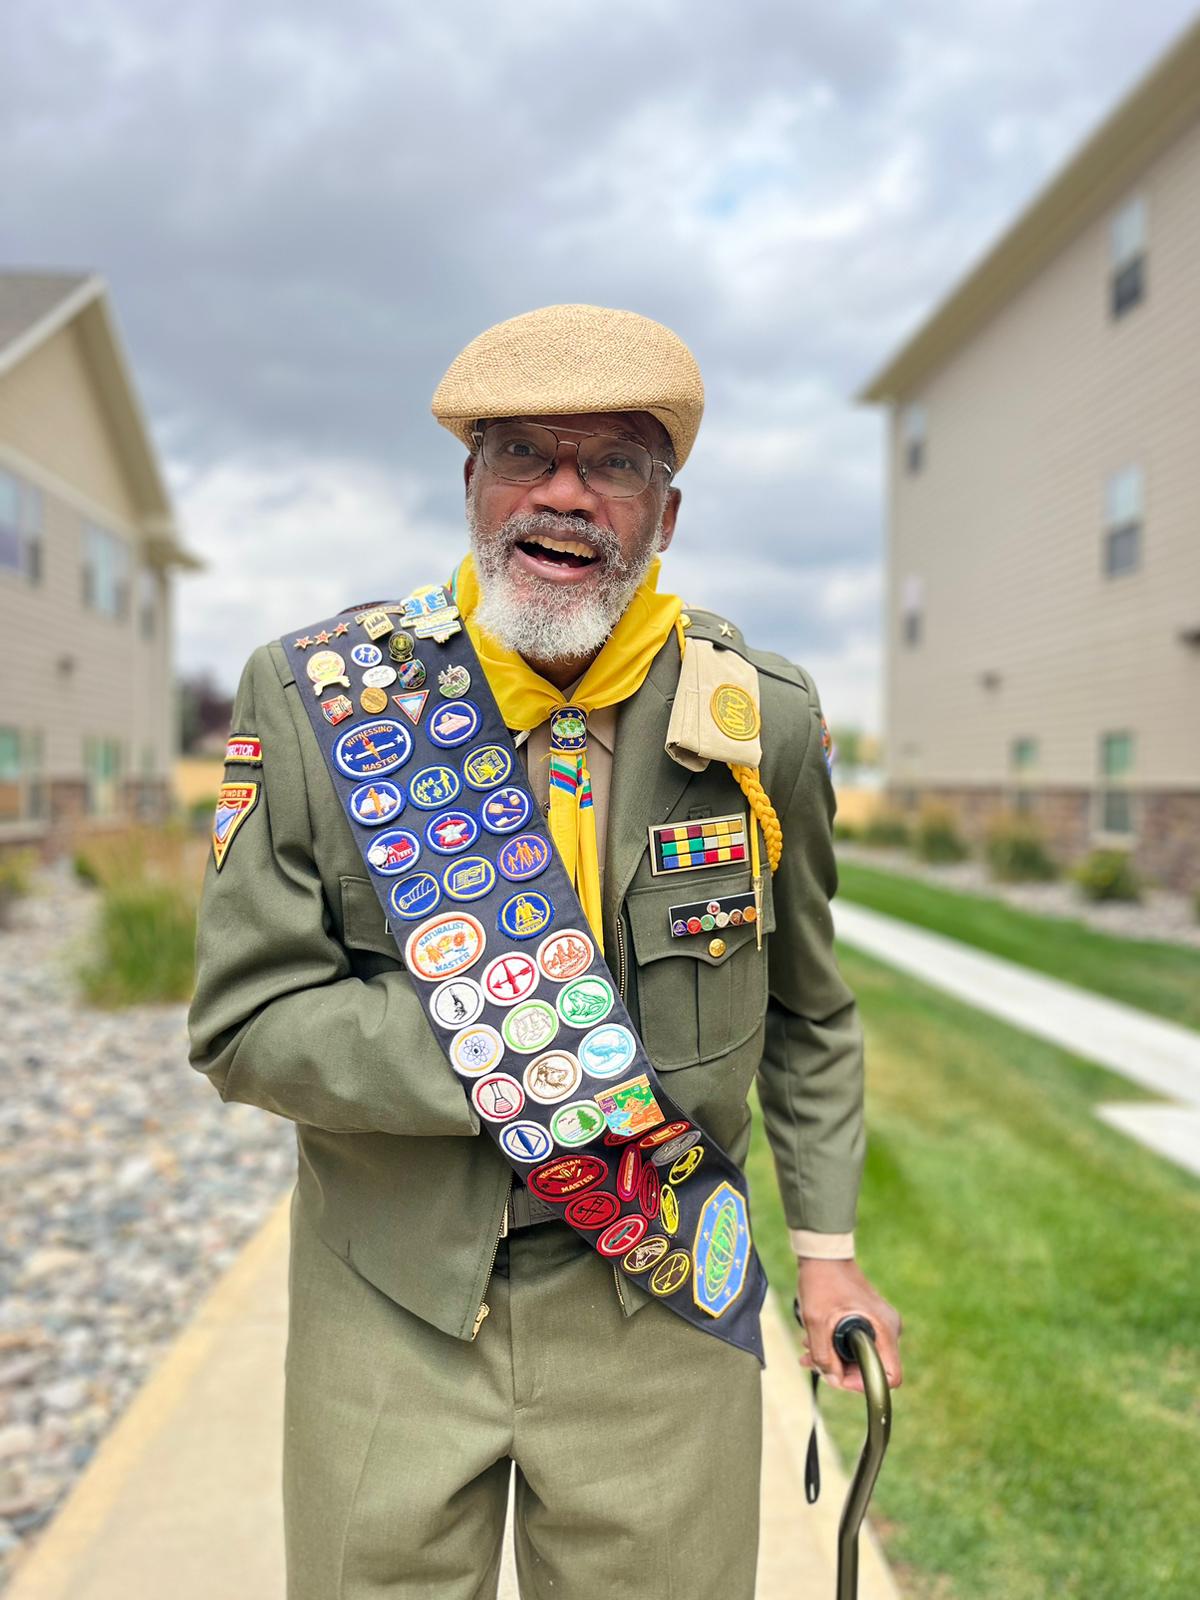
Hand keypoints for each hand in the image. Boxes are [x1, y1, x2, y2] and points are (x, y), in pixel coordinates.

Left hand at [795, 1258, 902, 1394]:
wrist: (823, 1254)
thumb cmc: (822, 1282)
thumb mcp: (817, 1322)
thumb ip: (824, 1355)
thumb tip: (832, 1379)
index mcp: (885, 1330)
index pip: (890, 1376)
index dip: (864, 1384)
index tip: (838, 1376)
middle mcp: (889, 1329)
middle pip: (873, 1368)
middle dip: (842, 1370)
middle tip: (814, 1362)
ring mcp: (881, 1324)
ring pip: (862, 1356)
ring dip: (835, 1358)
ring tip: (808, 1350)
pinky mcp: (872, 1320)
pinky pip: (859, 1343)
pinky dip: (838, 1346)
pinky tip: (814, 1342)